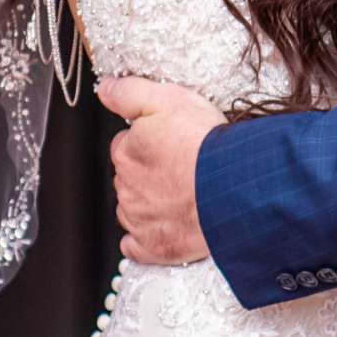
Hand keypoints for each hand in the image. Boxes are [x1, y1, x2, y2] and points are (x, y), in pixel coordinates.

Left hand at [97, 76, 223, 265]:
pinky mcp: (154, 247)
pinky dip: (145, 239)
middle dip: (149, 173)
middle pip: (130, 178)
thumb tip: (104, 89)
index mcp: (125, 153)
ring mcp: (139, 220)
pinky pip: (137, 246)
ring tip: (181, 196)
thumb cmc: (205, 144)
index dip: (148, 142)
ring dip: (149, 204)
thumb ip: (129, 92)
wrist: (232, 187)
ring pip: (133, 210)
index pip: (126, 146)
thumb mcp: (168, 99)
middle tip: (180, 168)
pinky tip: (163, 228)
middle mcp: (126, 188)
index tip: (169, 143)